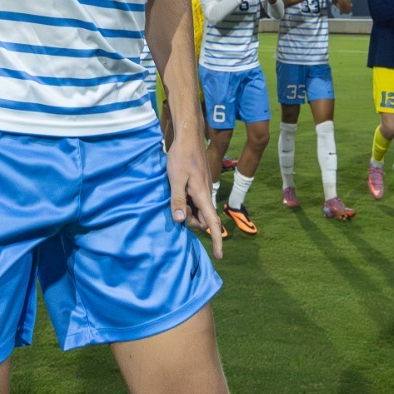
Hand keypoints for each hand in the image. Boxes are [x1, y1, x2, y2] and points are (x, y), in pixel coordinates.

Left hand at [164, 127, 221, 259]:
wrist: (188, 137)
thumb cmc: (180, 156)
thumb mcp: (175, 179)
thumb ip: (178, 200)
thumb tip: (182, 221)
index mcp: (202, 195)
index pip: (213, 223)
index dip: (216, 240)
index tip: (218, 256)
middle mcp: (206, 194)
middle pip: (203, 219)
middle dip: (192, 221)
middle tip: (176, 208)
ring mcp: (203, 189)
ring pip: (199, 210)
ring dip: (189, 210)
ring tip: (175, 195)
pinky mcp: (198, 185)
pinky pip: (195, 201)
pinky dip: (187, 202)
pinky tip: (177, 192)